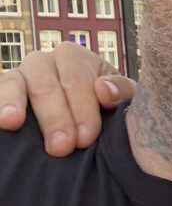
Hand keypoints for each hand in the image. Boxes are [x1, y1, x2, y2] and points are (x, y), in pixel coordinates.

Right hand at [0, 44, 135, 155]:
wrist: (88, 125)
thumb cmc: (109, 111)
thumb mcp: (125, 100)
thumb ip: (123, 92)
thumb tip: (102, 88)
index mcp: (74, 58)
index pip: (76, 79)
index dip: (82, 108)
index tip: (86, 137)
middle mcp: (43, 62)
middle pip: (46, 85)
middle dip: (55, 117)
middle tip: (62, 147)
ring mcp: (20, 78)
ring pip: (15, 84)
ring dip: (15, 105)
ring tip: (12, 123)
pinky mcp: (4, 96)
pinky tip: (2, 121)